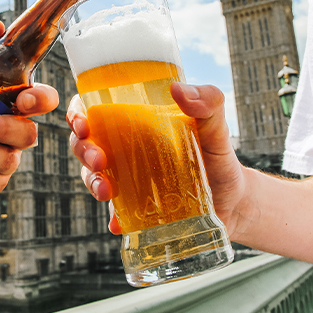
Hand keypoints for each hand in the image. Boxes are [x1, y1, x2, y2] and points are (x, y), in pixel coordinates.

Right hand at [67, 82, 248, 236]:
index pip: (95, 108)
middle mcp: (124, 148)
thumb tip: (179, 89)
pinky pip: (114, 212)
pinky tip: (119, 222)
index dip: (78, 113)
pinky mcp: (134, 208)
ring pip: (91, 176)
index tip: (83, 122)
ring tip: (106, 191)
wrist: (235, 203)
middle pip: (85, 142)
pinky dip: (113, 217)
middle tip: (98, 160)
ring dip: (91, 181)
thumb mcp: (217, 129)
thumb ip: (208, 104)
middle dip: (82, 150)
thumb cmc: (221, 158)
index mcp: (136, 122)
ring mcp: (127, 180)